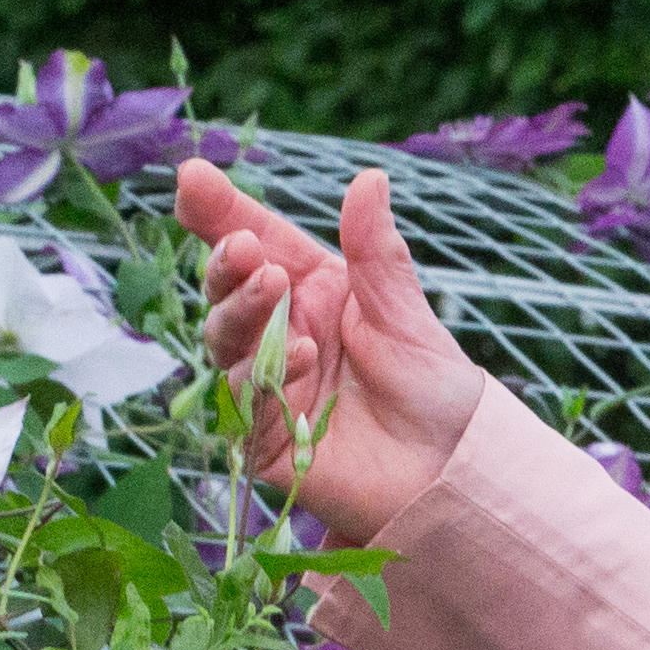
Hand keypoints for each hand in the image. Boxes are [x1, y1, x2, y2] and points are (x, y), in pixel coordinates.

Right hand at [180, 159, 491, 540]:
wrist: (456, 471)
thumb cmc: (435, 392)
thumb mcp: (406, 314)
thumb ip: (376, 253)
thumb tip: (370, 179)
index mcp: (312, 293)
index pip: (257, 242)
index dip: (220, 212)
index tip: (193, 178)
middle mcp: (281, 332)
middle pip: (228, 289)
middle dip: (226, 264)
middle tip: (244, 248)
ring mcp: (268, 383)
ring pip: (225, 338)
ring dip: (242, 309)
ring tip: (273, 285)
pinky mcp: (263, 436)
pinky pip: (247, 398)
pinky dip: (270, 371)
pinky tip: (305, 354)